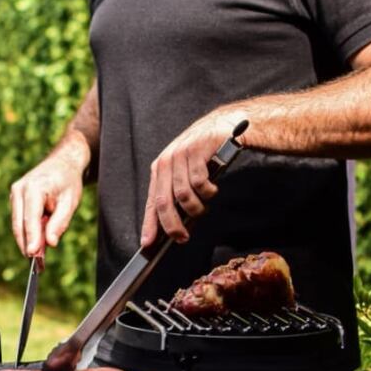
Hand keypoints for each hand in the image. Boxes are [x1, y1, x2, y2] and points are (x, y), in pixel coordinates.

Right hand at [10, 149, 84, 258]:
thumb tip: (50, 243)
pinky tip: (38, 246)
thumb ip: (59, 223)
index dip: (31, 238)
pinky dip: (28, 233)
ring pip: (18, 224)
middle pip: (19, 224)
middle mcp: (20, 190)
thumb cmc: (68, 182)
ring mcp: (15, 193)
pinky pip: (20, 220)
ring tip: (40, 260)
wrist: (62, 163)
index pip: (30, 218)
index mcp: (34, 188)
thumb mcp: (70, 202)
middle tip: (37, 265)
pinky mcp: (15, 199)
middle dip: (28, 245)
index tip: (32, 255)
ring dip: (28, 241)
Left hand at [140, 114, 228, 246]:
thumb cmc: (204, 154)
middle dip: (172, 225)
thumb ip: (177, 194)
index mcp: (159, 169)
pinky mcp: (197, 151)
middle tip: (181, 238)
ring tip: (202, 208)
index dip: (149, 224)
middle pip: (163, 202)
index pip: (151, 201)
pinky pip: (199, 182)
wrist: (223, 127)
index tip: (147, 243)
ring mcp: (180, 155)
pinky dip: (207, 192)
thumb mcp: (185, 172)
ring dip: (195, 208)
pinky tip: (212, 190)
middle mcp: (166, 161)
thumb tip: (174, 226)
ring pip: (182, 195)